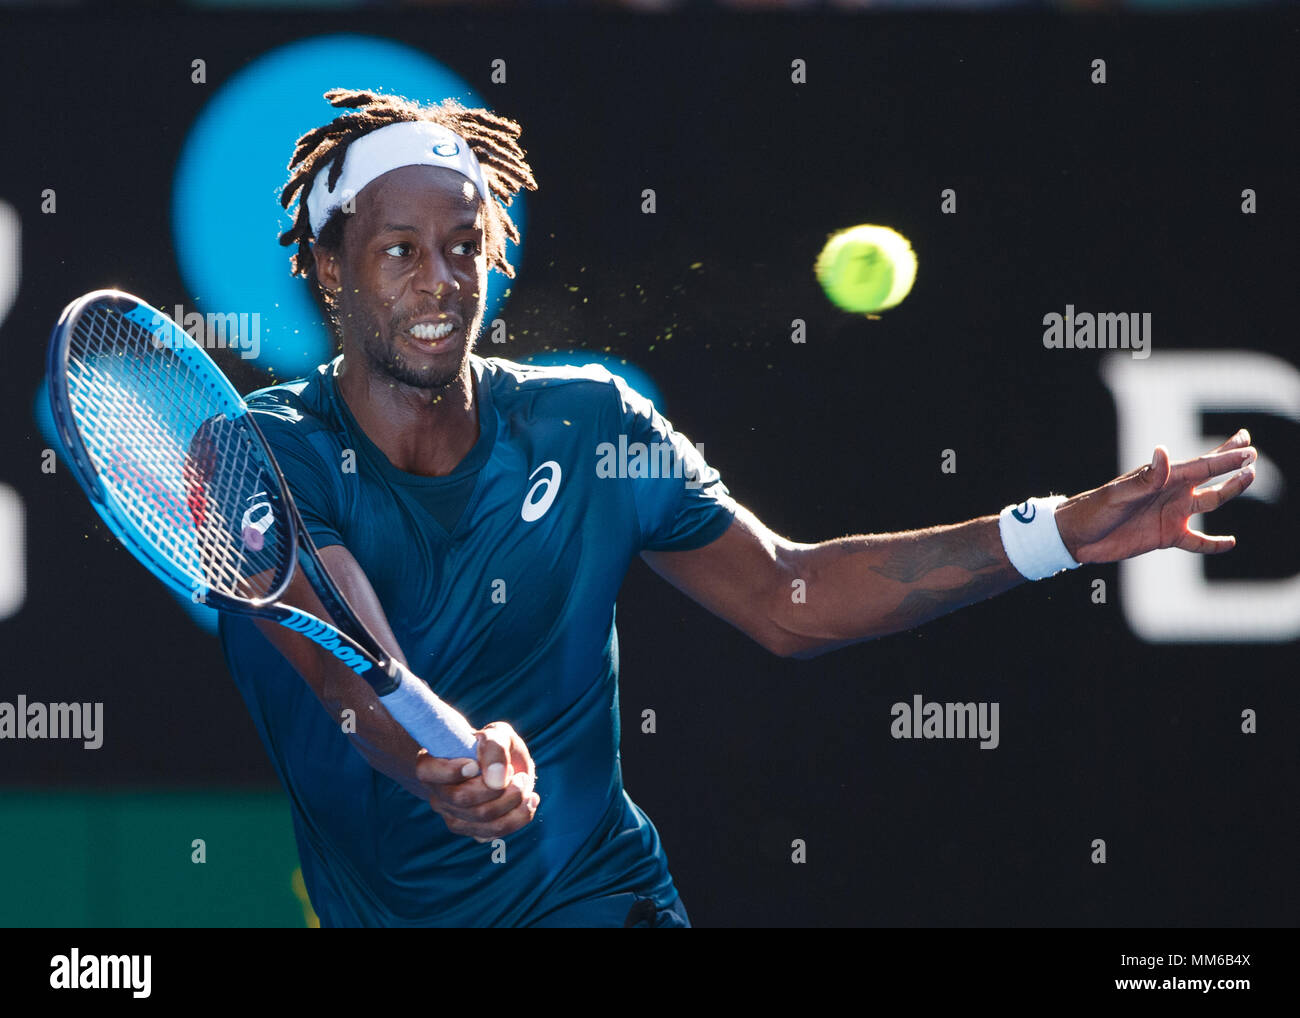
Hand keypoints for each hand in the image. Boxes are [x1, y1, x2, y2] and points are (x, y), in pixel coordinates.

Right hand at [415, 721, 539, 842]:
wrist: (502, 766)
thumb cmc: (494, 746)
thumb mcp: (497, 734)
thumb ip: (495, 748)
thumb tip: (496, 780)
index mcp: (432, 765)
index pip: (428, 772)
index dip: (451, 770)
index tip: (474, 764)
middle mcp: (439, 794)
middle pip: (461, 799)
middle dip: (497, 787)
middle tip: (518, 774)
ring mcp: (453, 816)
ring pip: (481, 820)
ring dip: (512, 802)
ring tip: (525, 783)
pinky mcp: (473, 830)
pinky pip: (494, 833)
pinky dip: (519, 816)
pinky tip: (529, 799)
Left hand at [1055, 429, 1257, 564]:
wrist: (1077, 536)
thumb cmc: (1094, 509)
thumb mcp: (1118, 494)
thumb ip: (1145, 478)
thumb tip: (1163, 452)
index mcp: (1161, 479)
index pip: (1200, 466)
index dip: (1225, 457)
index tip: (1247, 447)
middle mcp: (1171, 493)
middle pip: (1209, 477)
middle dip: (1231, 465)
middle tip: (1251, 452)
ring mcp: (1171, 514)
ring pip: (1210, 502)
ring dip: (1230, 491)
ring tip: (1249, 478)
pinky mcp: (1167, 536)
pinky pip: (1197, 541)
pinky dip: (1213, 544)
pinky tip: (1230, 542)